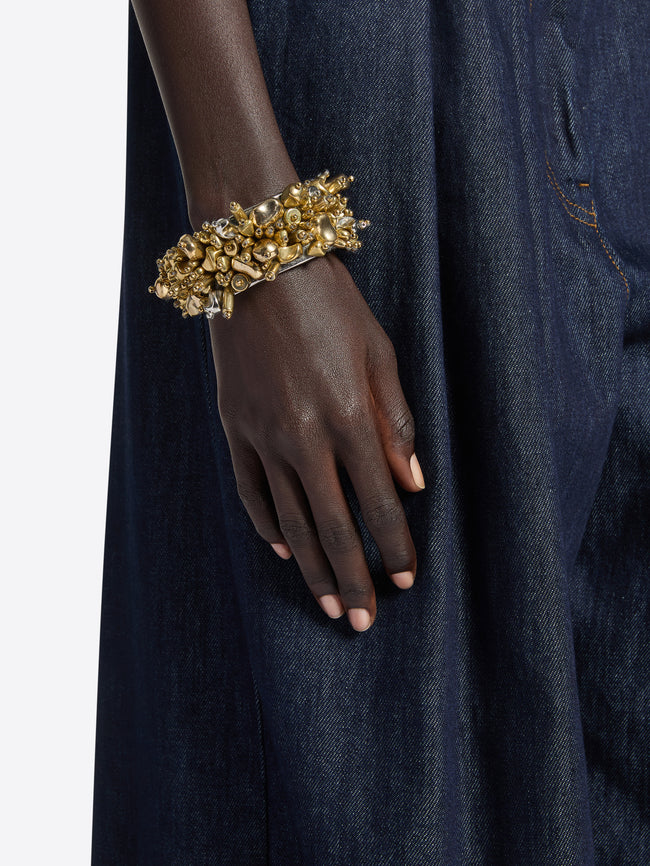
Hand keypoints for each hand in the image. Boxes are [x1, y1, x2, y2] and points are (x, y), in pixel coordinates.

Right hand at [208, 253, 425, 630]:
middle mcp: (303, 436)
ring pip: (290, 519)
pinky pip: (250, 490)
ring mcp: (261, 435)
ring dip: (312, 567)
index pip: (378, 502)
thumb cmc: (330, 303)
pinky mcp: (233, 427)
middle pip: (333, 526)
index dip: (396, 547)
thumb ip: (397, 422)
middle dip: (354, 579)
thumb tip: (412, 483)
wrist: (258, 263)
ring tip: (329, 605)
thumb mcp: (380, 353)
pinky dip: (267, 526)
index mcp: (348, 416)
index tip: (408, 581)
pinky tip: (284, 551)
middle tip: (365, 621)